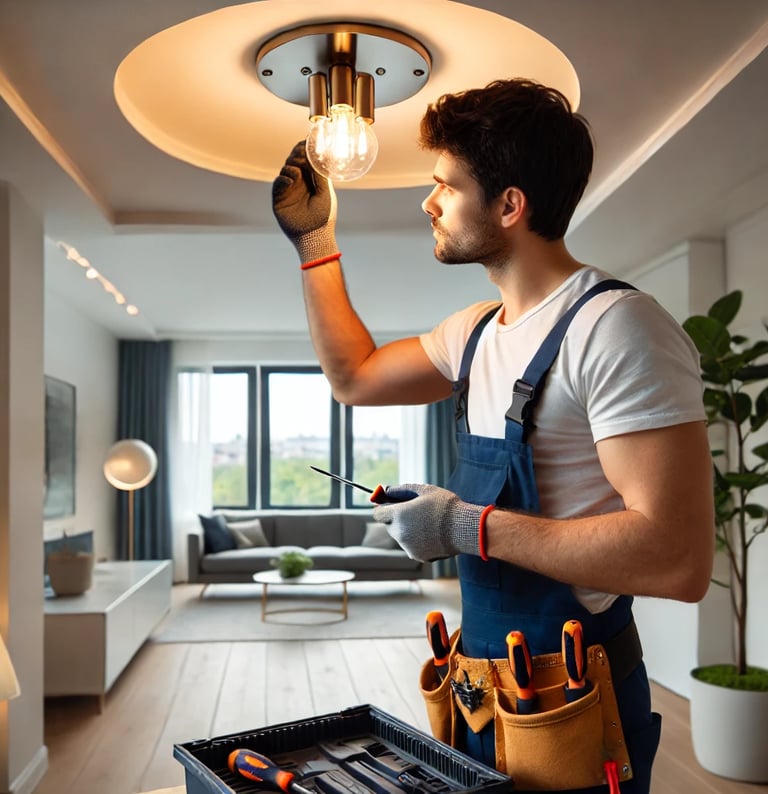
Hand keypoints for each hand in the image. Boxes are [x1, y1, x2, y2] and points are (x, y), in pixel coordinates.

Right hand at [272, 140, 337, 262]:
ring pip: (286, 168)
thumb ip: (321, 176)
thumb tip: (318, 157)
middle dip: (297, 154)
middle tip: (301, 152)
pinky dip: (283, 178)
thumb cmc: (324, 217)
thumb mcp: (326, 193)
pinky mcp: (279, 198)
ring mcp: (289, 189)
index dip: (306, 149)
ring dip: (291, 166)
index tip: (308, 141)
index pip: (306, 159)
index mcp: (312, 179)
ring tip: (298, 172)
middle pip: (294, 160)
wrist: (313, 237)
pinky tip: (291, 180)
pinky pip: (278, 182)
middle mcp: (300, 182)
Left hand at [373, 483, 484, 561]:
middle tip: (414, 513)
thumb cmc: (445, 506)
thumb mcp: (424, 490)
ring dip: (408, 530)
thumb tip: (385, 490)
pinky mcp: (417, 556)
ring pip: (401, 537)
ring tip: (428, 523)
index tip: (389, 506)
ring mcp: (408, 547)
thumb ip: (401, 489)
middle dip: (397, 519)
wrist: (464, 528)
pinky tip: (433, 534)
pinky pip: (412, 547)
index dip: (383, 508)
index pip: (378, 514)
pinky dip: (418, 541)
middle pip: (389, 526)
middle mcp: (399, 533)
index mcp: (398, 515)